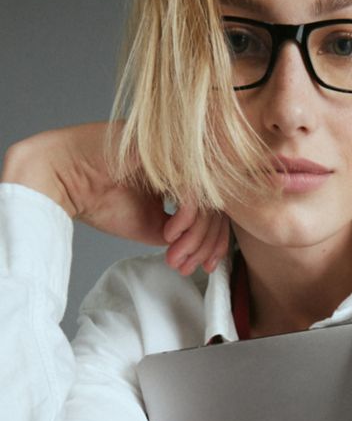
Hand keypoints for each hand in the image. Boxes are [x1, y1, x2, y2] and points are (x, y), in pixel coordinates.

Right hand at [1, 122, 229, 274]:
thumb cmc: (100, 201)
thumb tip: (207, 247)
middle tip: (195, 267)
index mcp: (179, 176)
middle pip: (217, 205)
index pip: (213, 207)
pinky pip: (194, 190)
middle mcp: (182, 163)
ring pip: (209, 200)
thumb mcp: (152, 225)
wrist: (66, 181)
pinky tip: (168, 235)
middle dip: (208, 244)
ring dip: (195, 238)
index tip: (207, 267)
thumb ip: (182, 232)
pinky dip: (186, 219)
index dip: (215, 241)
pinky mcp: (168, 152)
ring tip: (175, 256)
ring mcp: (177, 155)